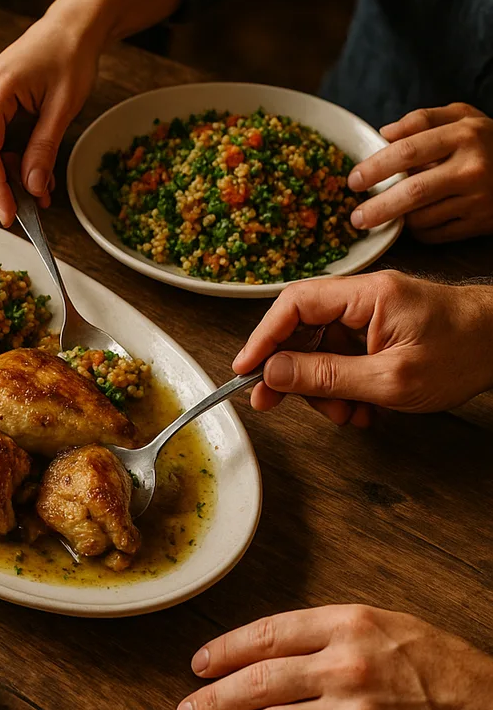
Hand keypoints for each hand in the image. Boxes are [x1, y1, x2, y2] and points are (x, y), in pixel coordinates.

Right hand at [0, 13, 98, 222]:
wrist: (69, 27)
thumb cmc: (70, 55)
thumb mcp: (64, 106)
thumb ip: (44, 150)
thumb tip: (30, 190)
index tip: (10, 216)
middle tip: (28, 210)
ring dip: (3, 179)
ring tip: (36, 191)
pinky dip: (5, 164)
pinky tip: (29, 173)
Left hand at [176, 605, 492, 709]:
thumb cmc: (443, 671)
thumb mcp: (388, 627)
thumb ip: (328, 632)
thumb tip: (265, 646)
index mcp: (348, 627)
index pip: (266, 635)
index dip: (223, 652)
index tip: (199, 665)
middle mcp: (344, 669)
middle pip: (256, 684)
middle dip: (210, 700)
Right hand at [232, 271, 492, 425]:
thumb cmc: (465, 353)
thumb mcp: (391, 378)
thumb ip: (328, 376)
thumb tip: (273, 373)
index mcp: (367, 294)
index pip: (294, 305)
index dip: (262, 337)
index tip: (245, 370)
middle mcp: (365, 298)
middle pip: (302, 330)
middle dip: (292, 372)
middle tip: (275, 404)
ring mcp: (372, 315)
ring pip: (321, 350)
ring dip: (323, 387)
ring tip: (345, 414)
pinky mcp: (380, 331)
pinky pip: (344, 357)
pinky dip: (345, 386)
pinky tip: (361, 408)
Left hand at [348, 103, 492, 242]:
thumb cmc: (486, 141)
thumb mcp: (462, 117)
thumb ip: (422, 119)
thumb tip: (384, 133)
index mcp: (464, 135)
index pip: (408, 152)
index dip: (375, 168)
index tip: (353, 181)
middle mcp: (473, 167)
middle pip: (412, 192)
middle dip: (377, 208)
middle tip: (355, 217)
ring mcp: (479, 198)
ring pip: (421, 217)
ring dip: (395, 220)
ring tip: (380, 217)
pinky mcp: (481, 223)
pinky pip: (435, 234)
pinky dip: (417, 231)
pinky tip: (411, 222)